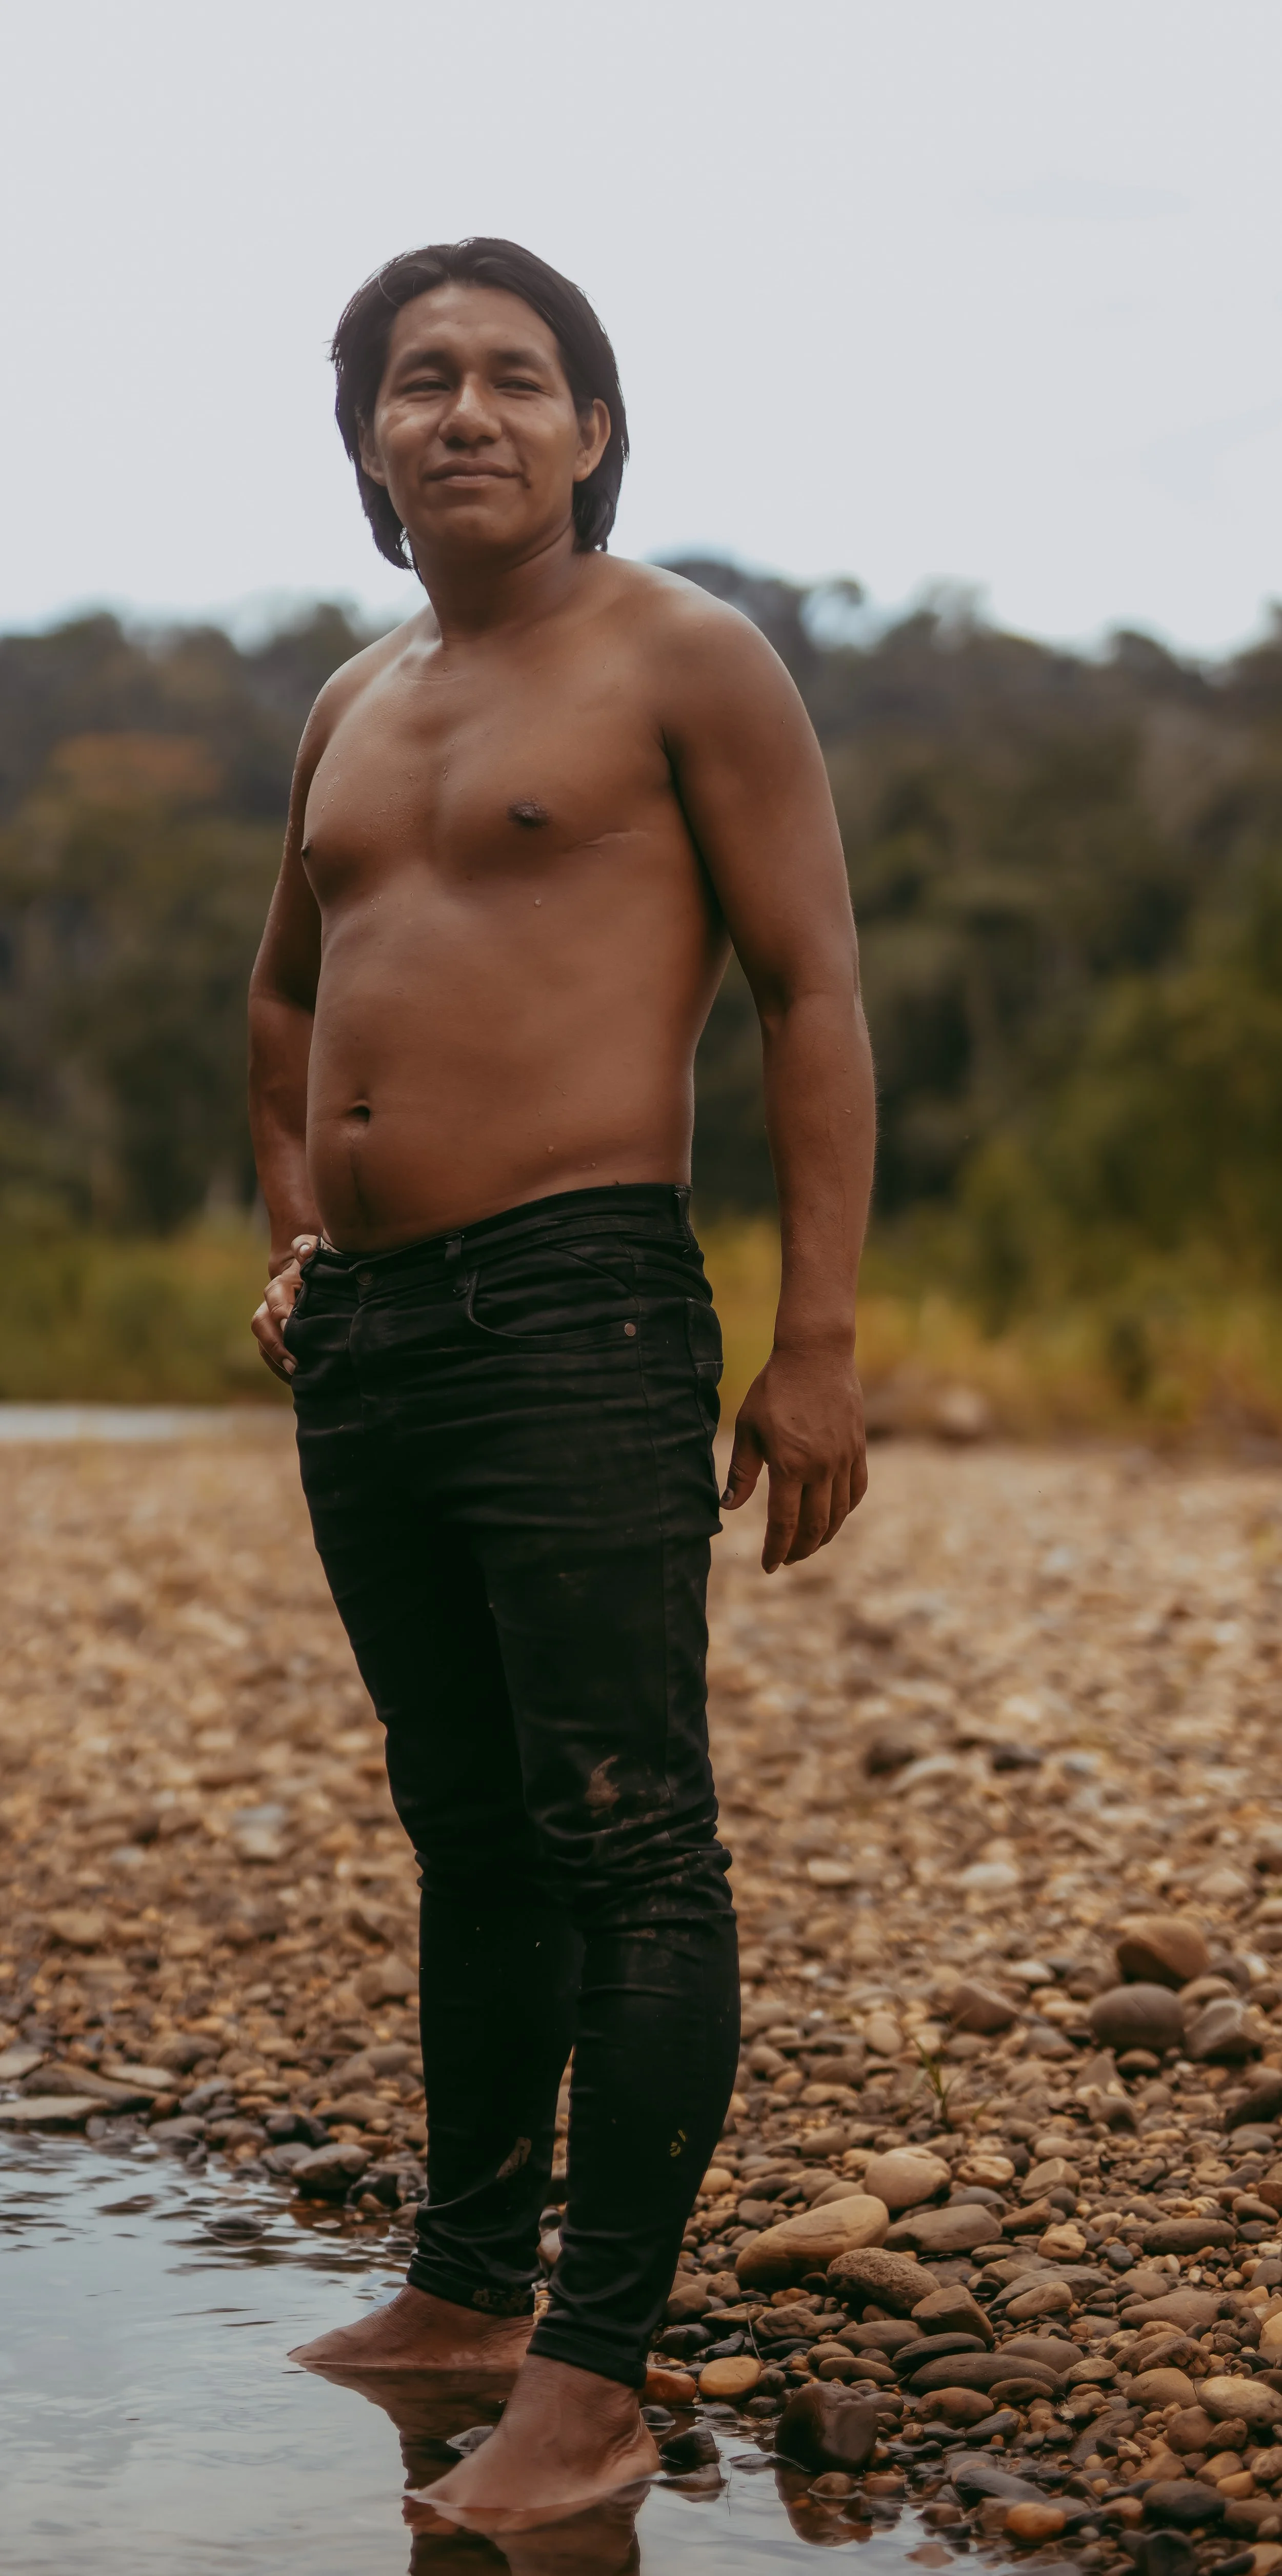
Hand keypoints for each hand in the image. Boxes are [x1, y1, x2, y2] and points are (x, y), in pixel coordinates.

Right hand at [251, 1234, 318, 1380]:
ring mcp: (272, 1319)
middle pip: (261, 1323)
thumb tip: (304, 1251)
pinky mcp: (277, 1334)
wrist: (315, 1269)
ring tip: (296, 1375)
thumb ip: (308, 1247)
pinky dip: (279, 1366)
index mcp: (284, 1283)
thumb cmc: (321, 1262)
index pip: (275, 1295)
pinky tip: (297, 1379)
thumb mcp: (319, 1252)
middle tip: (294, 1362)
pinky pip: (269, 1353)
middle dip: (276, 1344)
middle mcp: (272, 1302)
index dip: (280, 1309)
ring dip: (276, 1359)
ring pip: (262, 1340)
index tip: (289, 1323)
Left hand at [721, 1344, 866, 1571]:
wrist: (816, 1355)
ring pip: (839, 1513)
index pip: (784, 1523)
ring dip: (823, 1536)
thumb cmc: (775, 1388)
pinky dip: (846, 1510)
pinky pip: (857, 1490)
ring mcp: (844, 1459)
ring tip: (808, 1545)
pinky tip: (835, 1516)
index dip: (776, 1550)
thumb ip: (741, 1472)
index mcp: (790, 1465)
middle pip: (814, 1526)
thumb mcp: (749, 1428)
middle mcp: (821, 1468)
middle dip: (799, 1550)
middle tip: (787, 1559)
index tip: (768, 1566)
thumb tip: (729, 1507)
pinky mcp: (858, 1449)